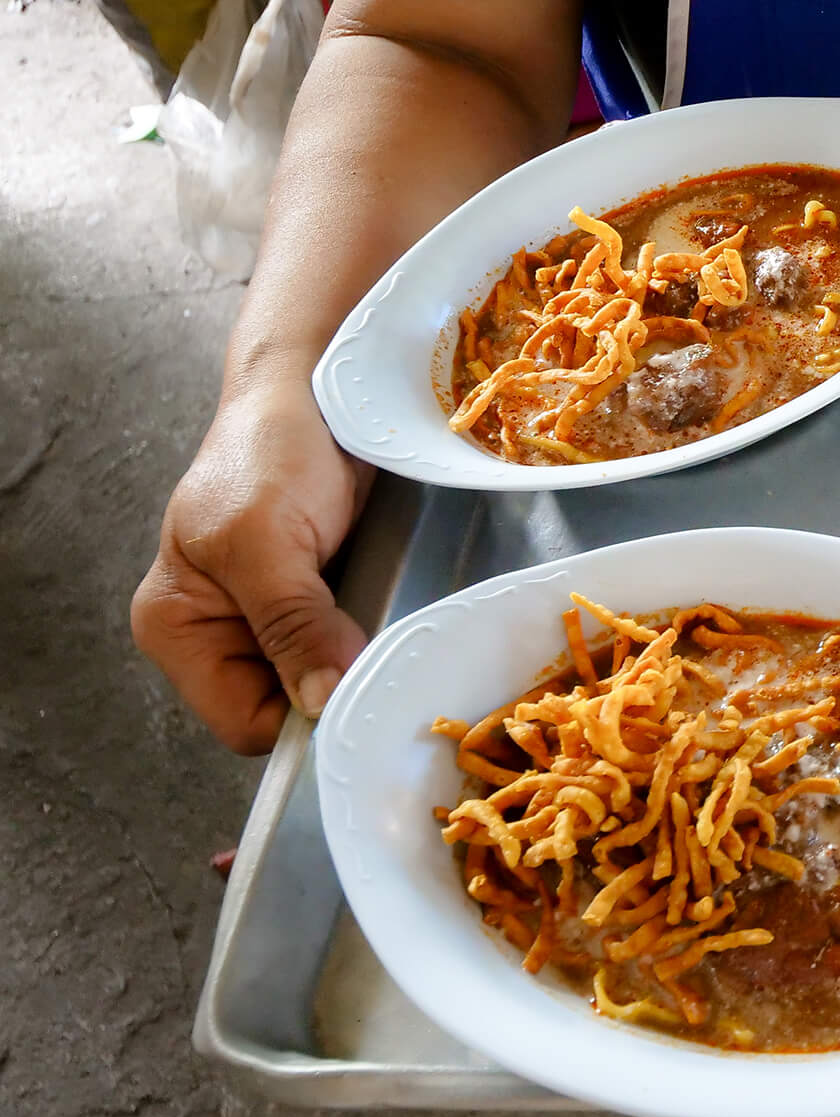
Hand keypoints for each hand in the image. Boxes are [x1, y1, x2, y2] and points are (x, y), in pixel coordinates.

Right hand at [133, 385, 372, 753]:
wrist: (310, 394)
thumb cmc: (271, 451)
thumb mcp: (268, 538)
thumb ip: (290, 624)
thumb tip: (320, 703)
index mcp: (177, 628)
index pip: (242, 722)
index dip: (300, 714)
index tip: (354, 680)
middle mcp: (216, 635)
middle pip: (286, 709)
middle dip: (332, 684)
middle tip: (376, 641)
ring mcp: (265, 622)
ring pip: (322, 682)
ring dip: (357, 660)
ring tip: (380, 614)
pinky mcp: (310, 605)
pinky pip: (344, 649)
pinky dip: (369, 637)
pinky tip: (385, 607)